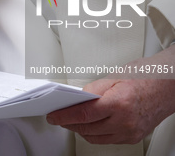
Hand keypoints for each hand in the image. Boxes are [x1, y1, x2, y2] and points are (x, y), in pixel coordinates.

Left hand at [46, 45, 174, 143]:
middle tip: (59, 115)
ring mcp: (130, 132)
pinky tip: (89, 124)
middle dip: (68, 122)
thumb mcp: (114, 76)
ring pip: (94, 137)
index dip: (64, 116)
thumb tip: (76, 99)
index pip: (83, 114)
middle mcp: (125, 122)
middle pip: (86, 128)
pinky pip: (106, 140)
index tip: (53, 116)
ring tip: (71, 119)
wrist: (169, 86)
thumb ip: (93, 90)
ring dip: (80, 129)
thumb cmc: (146, 77)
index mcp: (119, 103)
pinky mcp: (132, 137)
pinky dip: (93, 133)